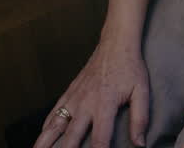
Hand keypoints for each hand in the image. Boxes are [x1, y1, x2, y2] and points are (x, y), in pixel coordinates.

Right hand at [33, 40, 149, 147]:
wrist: (115, 45)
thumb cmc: (130, 68)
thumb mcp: (141, 91)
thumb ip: (140, 119)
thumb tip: (140, 144)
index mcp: (104, 105)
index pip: (99, 138)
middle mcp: (85, 104)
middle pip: (71, 136)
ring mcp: (74, 99)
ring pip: (54, 125)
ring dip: (45, 141)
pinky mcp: (68, 93)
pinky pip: (53, 112)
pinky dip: (46, 126)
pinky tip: (42, 137)